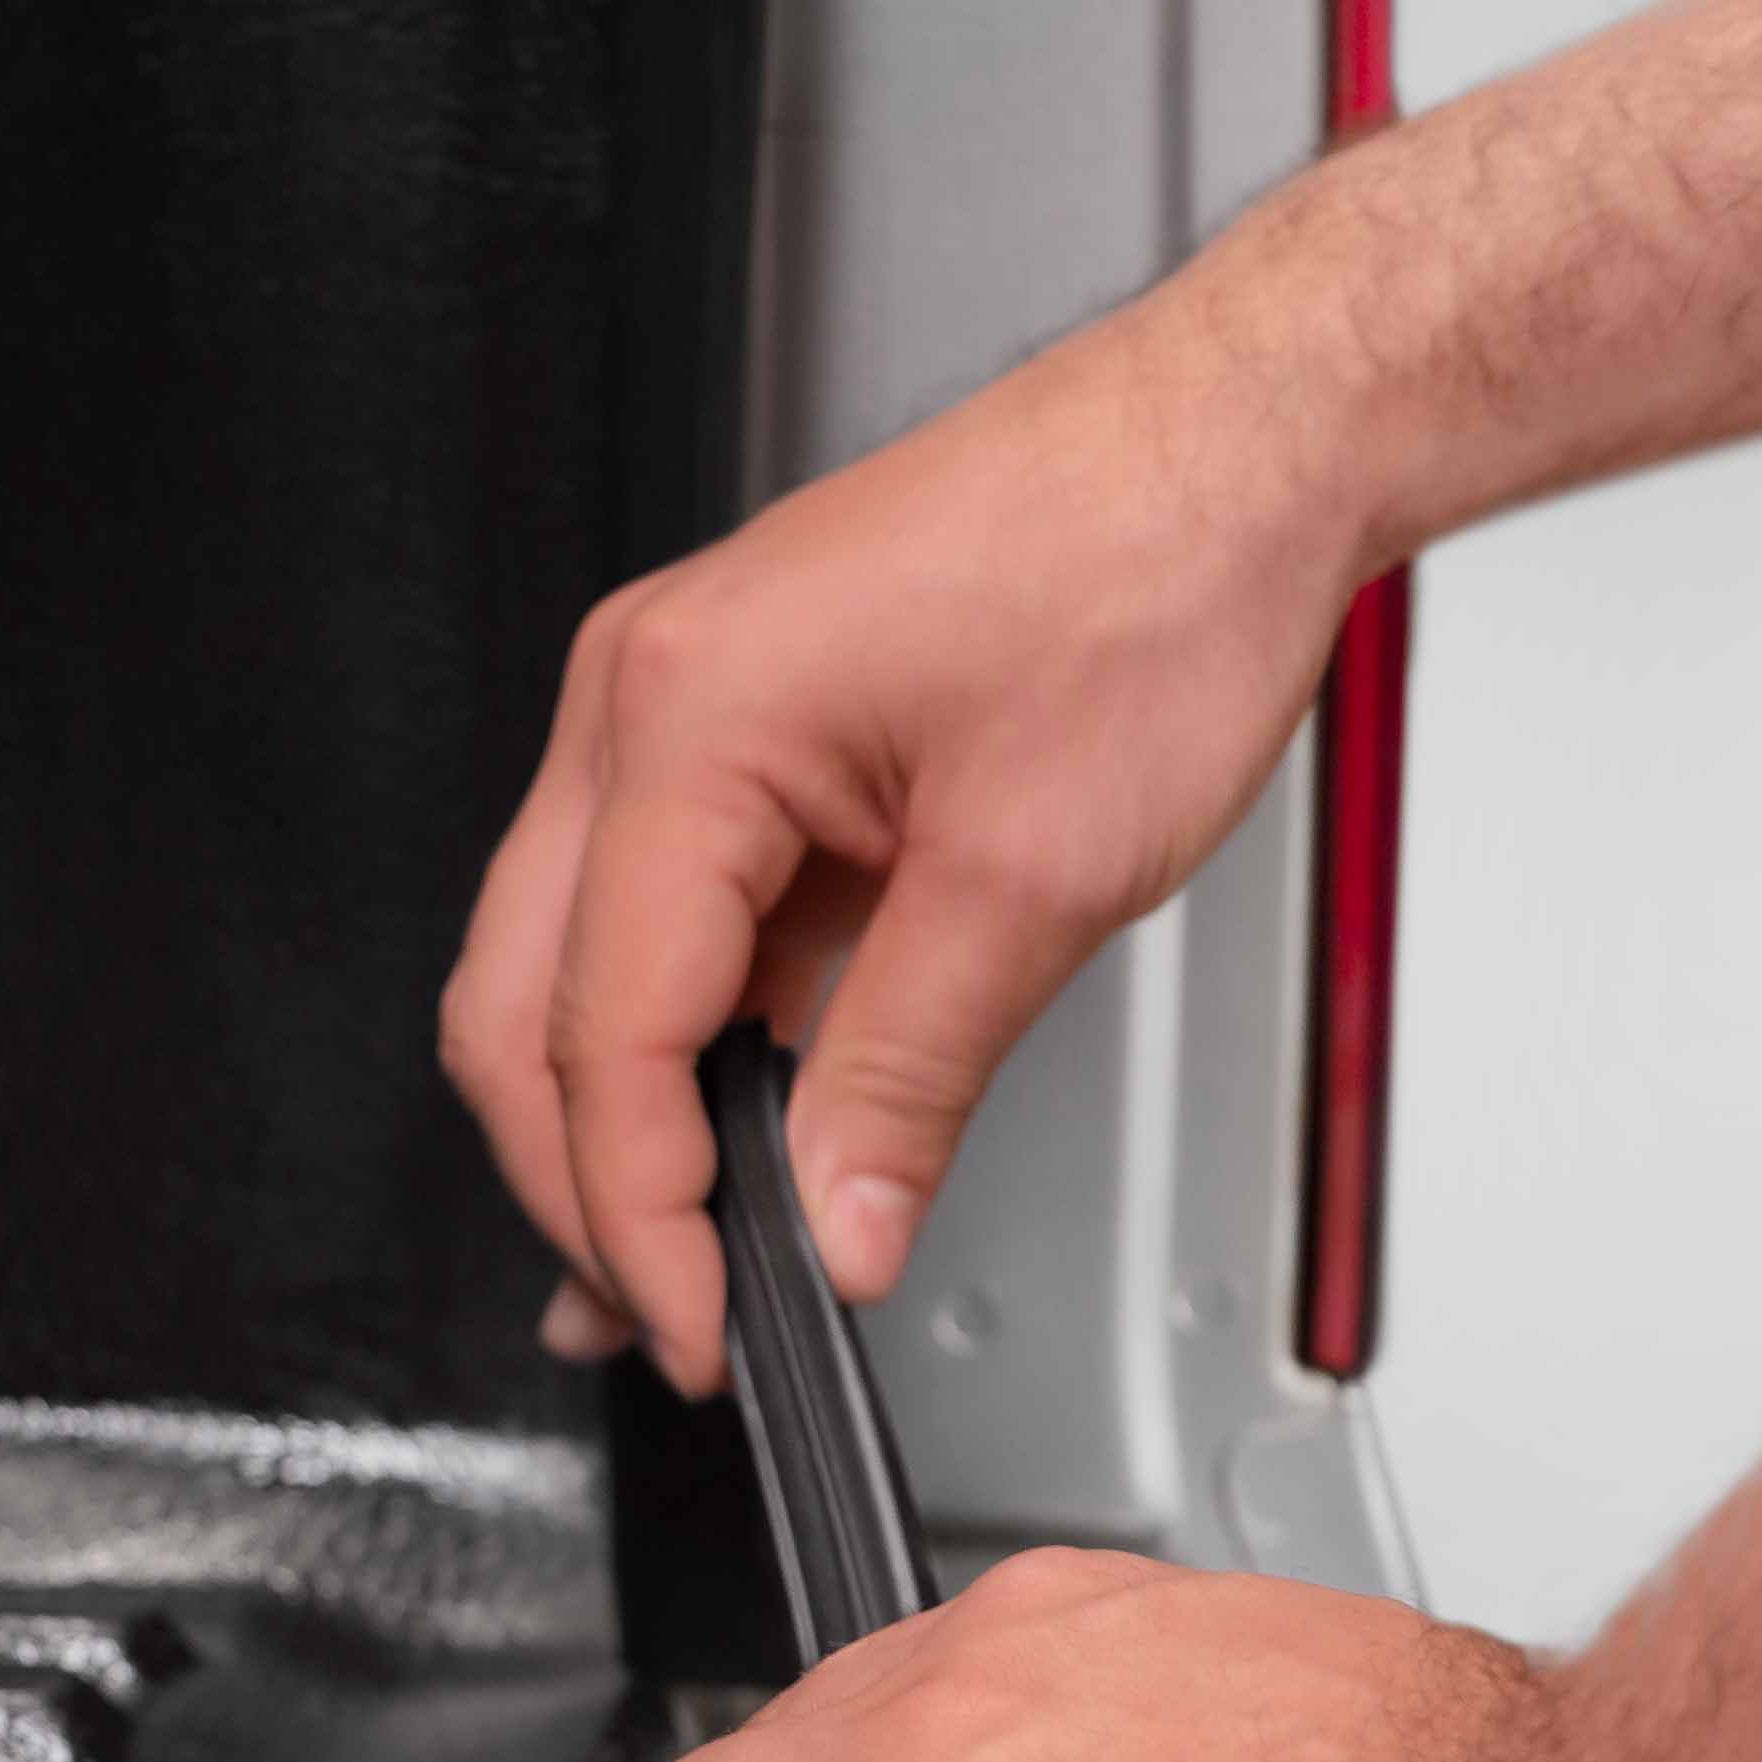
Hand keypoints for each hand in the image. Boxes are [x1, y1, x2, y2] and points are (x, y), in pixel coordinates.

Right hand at [438, 287, 1366, 1393]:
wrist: (1240, 434)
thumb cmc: (1153, 565)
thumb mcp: (1037, 871)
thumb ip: (906, 1078)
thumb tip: (835, 1230)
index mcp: (685, 715)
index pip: (602, 1031)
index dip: (640, 1211)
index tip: (702, 1326)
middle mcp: (640, 700)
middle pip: (521, 1008)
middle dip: (580, 1184)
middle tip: (668, 1314)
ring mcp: (671, 711)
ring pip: (564, 972)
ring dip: (615, 1123)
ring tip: (675, 1262)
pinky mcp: (731, 735)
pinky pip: (656, 924)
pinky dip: (681, 1046)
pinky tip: (726, 1139)